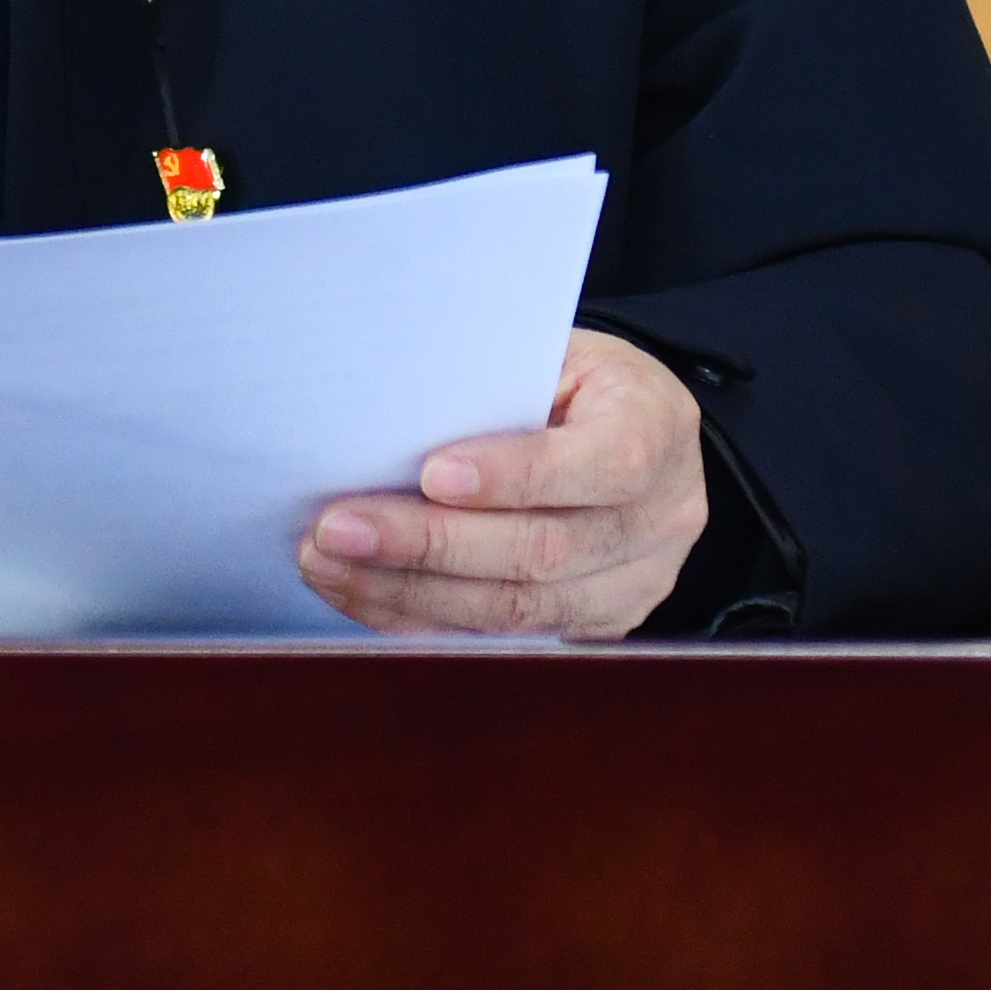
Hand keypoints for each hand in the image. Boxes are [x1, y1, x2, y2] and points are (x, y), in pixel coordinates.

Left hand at [298, 327, 710, 639]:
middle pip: (545, 552)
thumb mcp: (555, 352)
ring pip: (518, 611)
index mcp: (658, 427)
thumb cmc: (575, 381)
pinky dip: (424, 620)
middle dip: (429, 544)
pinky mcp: (596, 626)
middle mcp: (662, 519)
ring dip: (410, 592)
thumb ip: (493, 385)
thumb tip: (387, 421)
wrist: (634, 432)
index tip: (429, 473)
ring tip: (328, 564)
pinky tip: (364, 595)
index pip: (600, 463)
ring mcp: (636, 585)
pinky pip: (502, 637)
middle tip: (336, 529)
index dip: (515, 475)